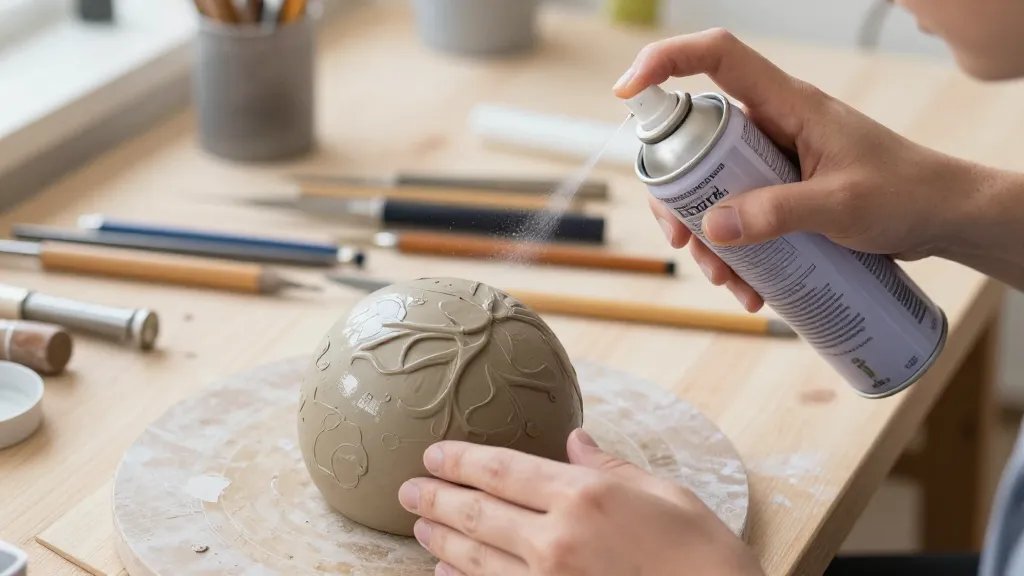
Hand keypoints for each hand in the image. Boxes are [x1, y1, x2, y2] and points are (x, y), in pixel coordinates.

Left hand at [398, 429, 762, 575]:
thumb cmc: (701, 551)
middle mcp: (557, 538)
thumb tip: (575, 440)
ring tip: (419, 526)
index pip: (503, 470)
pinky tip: (445, 571)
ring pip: (476, 556)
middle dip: (436, 498)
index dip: (460, 459)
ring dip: (442, 538)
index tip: (433, 453)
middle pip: (478, 512)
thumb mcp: (663, 493)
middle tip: (407, 491)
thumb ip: (609, 466)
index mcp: (584, 495)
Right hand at [614, 29, 987, 310]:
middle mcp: (773, 125)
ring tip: (727, 280)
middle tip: (680, 240)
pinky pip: (739, 214)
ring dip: (708, 236)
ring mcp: (775, 160)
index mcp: (788, 104)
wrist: (943, 218)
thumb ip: (778, 213)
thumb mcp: (841, 206)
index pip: (717, 57)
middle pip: (697, 141)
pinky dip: (735, 252)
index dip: (665, 61)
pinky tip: (751, 288)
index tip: (627, 91)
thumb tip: (713, 227)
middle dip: (678, 195)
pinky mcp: (782, 191)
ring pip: (713, 187)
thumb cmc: (907, 194)